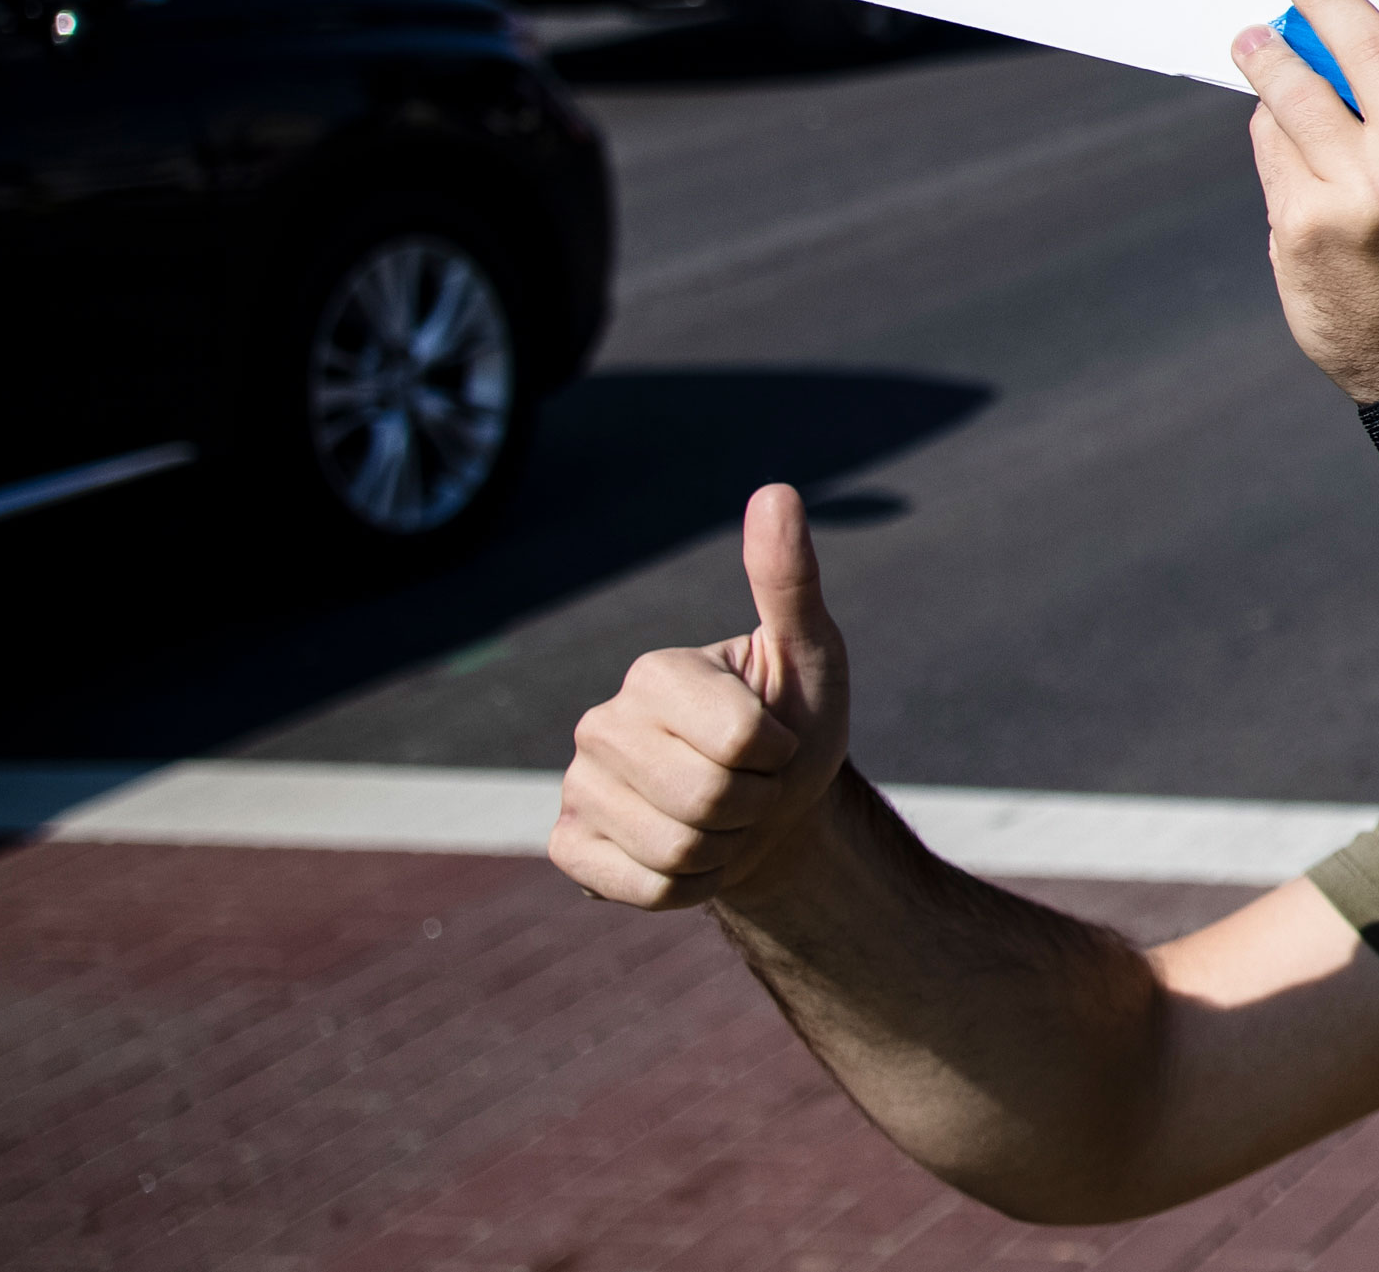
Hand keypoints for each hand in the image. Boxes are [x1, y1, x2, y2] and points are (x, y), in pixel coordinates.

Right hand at [552, 484, 853, 910]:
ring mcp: (577, 787)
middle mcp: (600, 723)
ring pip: (676, 850)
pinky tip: (693, 854)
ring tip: (725, 817)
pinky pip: (644, 887)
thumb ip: (788, 580)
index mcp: (654, 672)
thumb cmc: (794, 723)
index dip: (777, 753)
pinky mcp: (568, 847)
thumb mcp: (810, 653)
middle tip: (752, 784)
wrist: (774, 810)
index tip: (773, 739)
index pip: (741, 741)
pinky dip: (689, 885)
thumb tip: (775, 490)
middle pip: (708, 797)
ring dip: (727, 847)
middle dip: (755, 804)